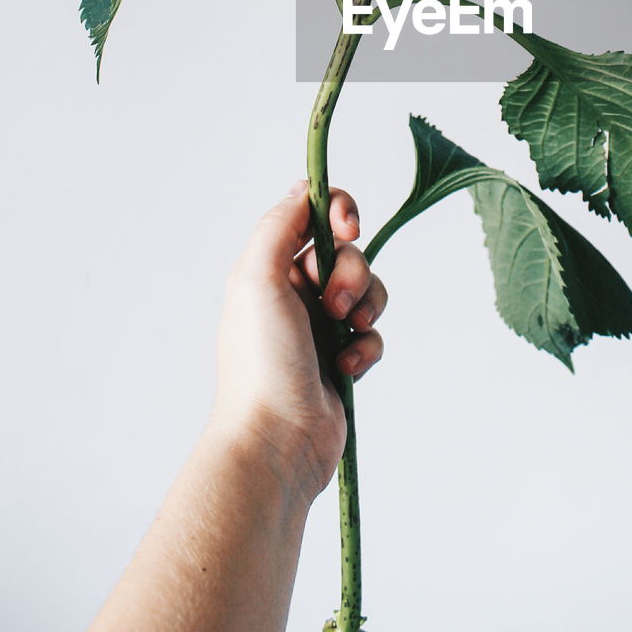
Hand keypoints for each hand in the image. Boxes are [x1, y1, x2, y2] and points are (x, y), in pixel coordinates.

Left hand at [210, 181, 386, 503]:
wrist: (276, 442)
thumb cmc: (260, 362)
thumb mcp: (258, 278)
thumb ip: (280, 225)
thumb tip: (304, 189)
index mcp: (267, 269)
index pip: (310, 215)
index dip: (337, 211)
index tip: (349, 226)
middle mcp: (292, 293)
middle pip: (347, 252)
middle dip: (352, 273)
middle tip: (336, 304)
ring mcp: (319, 327)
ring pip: (368, 290)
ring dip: (366, 307)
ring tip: (346, 335)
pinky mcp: (342, 358)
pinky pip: (373, 333)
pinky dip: (367, 346)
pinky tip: (348, 367)